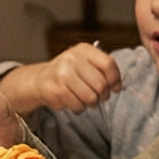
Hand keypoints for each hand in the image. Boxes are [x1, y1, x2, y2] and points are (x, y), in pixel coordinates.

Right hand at [4, 44, 119, 114]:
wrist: (41, 79)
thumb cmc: (69, 72)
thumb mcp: (85, 62)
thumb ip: (102, 69)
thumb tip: (117, 86)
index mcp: (83, 49)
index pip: (108, 64)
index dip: (115, 79)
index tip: (115, 88)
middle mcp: (71, 59)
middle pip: (100, 84)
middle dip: (103, 95)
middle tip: (99, 97)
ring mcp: (62, 74)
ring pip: (90, 98)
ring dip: (91, 104)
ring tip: (85, 100)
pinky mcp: (55, 90)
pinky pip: (78, 106)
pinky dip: (79, 108)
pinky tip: (73, 101)